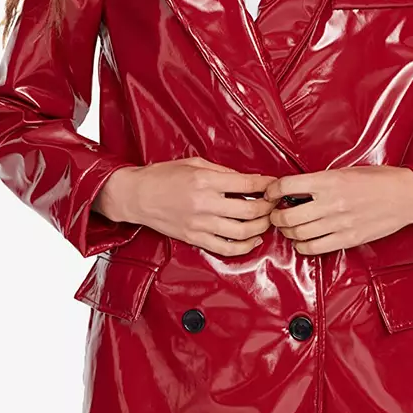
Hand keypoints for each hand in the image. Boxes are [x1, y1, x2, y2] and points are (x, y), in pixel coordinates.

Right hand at [94, 157, 278, 256]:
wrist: (137, 196)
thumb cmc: (163, 176)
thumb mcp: (195, 163)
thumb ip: (223, 172)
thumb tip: (249, 181)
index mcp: (205, 181)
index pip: (247, 185)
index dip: (267, 185)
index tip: (275, 185)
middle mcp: (205, 204)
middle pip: (249, 211)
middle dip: (269, 208)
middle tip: (275, 204)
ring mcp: (199, 224)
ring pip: (241, 232)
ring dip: (261, 228)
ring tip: (267, 221)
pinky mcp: (194, 238)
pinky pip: (225, 249)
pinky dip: (244, 247)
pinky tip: (253, 240)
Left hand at [263, 165, 412, 254]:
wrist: (406, 195)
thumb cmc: (378, 180)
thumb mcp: (345, 171)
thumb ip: (320, 181)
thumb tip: (294, 190)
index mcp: (329, 180)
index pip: (287, 186)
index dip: (272, 191)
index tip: (270, 194)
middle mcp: (331, 202)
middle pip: (288, 216)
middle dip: (275, 217)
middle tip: (275, 214)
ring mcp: (340, 223)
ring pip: (299, 234)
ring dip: (288, 233)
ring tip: (289, 228)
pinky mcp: (348, 238)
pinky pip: (315, 248)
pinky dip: (303, 246)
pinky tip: (303, 241)